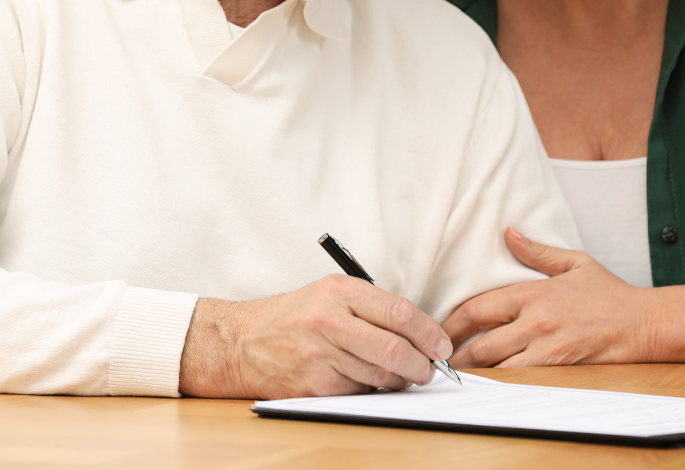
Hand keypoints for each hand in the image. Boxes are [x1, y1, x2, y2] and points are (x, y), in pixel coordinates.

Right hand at [179, 274, 452, 398]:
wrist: (242, 341)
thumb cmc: (295, 315)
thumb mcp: (332, 292)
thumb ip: (372, 306)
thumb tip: (419, 331)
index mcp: (340, 291)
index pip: (398, 312)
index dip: (428, 332)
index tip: (442, 344)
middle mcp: (330, 321)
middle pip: (394, 349)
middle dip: (422, 364)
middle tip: (431, 369)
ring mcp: (320, 356)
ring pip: (380, 376)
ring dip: (400, 380)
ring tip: (403, 375)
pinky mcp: (313, 386)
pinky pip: (358, 393)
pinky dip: (372, 391)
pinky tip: (370, 382)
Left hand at [443, 228, 653, 367]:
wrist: (641, 322)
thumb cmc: (608, 293)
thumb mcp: (574, 262)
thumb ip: (537, 252)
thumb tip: (508, 232)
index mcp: (534, 292)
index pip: (480, 307)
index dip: (453, 320)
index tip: (439, 328)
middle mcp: (536, 320)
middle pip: (481, 342)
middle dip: (455, 353)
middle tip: (437, 358)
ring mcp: (547, 347)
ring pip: (498, 365)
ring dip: (474, 371)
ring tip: (454, 374)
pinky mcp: (559, 367)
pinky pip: (521, 378)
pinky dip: (501, 382)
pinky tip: (488, 384)